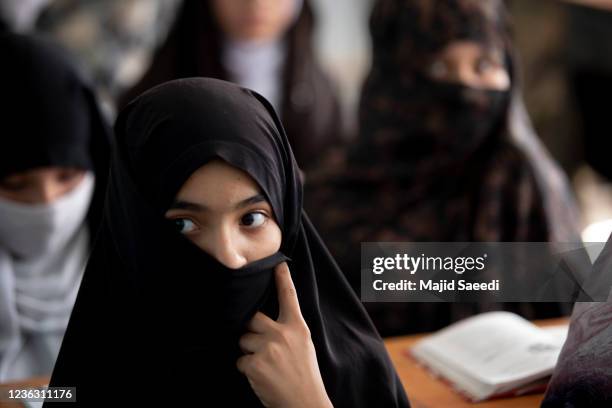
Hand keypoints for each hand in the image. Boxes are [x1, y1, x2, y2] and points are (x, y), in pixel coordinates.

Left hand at [236, 262, 332, 407]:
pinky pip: (240, 360)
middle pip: (253, 318)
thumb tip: (264, 323)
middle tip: (263, 346)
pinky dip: (247, 370)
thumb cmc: (304, 376)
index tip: (278, 263)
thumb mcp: (304, 346)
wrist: (305, 403)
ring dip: (249, 352)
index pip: (289, 297)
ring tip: (266, 366)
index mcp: (298, 327)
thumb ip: (288, 330)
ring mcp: (268, 348)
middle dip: (252, 330)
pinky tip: (261, 377)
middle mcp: (283, 333)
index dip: (282, 278)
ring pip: (244, 340)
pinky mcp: (255, 364)